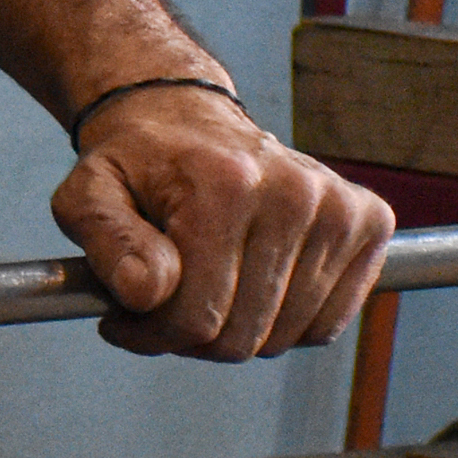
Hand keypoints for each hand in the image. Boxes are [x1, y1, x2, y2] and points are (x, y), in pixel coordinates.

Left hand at [50, 85, 392, 358]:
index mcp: (224, 185)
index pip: (196, 316)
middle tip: (160, 306)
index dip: (149, 333)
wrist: (184, 120)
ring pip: (286, 337)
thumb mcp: (88, 194)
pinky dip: (283, 324)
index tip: (121, 319)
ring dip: (235, 332)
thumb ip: (106, 241)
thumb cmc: (135, 164)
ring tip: (201, 290)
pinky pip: (325, 324)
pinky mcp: (368, 223)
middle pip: (243, 334)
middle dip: (190, 336)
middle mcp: (295, 193)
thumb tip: (144, 292)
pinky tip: (248, 284)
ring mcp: (339, 209)